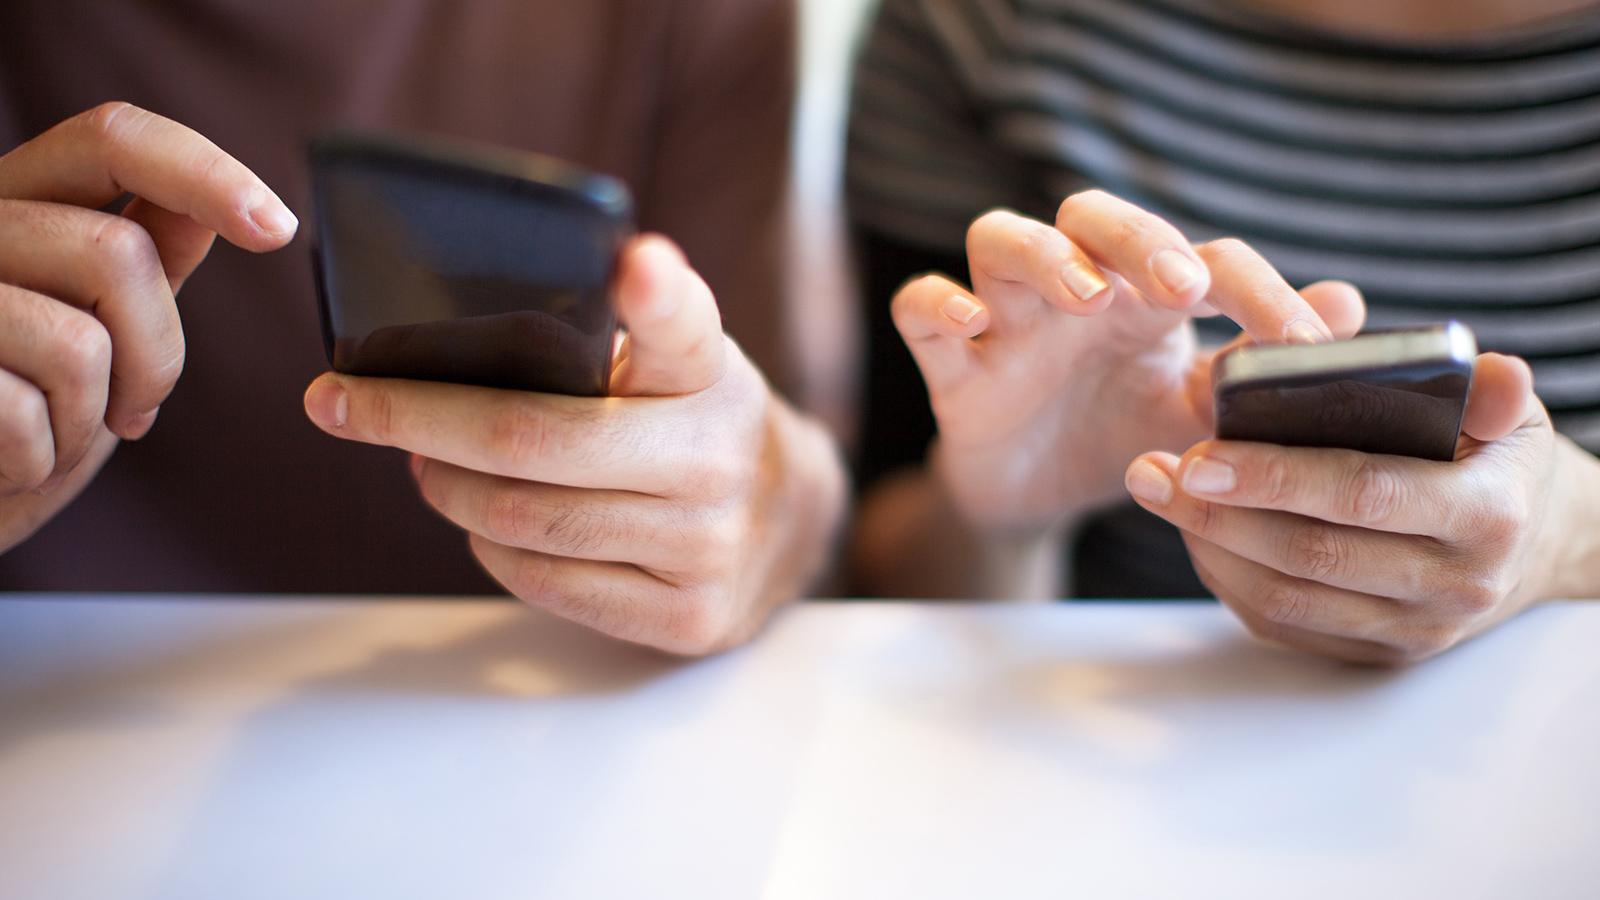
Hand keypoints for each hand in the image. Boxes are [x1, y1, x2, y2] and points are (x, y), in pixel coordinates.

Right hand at [0, 102, 297, 551]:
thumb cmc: (13, 416)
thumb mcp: (90, 326)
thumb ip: (141, 264)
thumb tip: (206, 207)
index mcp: (15, 203)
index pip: (112, 139)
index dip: (205, 172)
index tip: (278, 229)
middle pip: (118, 253)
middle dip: (156, 356)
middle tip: (131, 411)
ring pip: (79, 342)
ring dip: (93, 416)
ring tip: (56, 435)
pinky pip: (22, 410)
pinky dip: (41, 457)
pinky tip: (16, 462)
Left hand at [303, 235, 847, 653]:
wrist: (788, 528)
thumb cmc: (695, 426)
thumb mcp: (678, 362)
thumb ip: (610, 333)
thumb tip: (459, 317)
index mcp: (710, 375)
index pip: (686, 326)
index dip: (658, 293)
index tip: (638, 263)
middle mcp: (718, 458)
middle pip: (532, 441)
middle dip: (413, 417)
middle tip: (351, 403)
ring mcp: (707, 546)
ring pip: (521, 520)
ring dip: (444, 488)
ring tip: (424, 462)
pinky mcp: (686, 617)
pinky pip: (544, 583)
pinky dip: (488, 547)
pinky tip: (484, 520)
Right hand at [890, 191, 1360, 540]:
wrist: (1040, 499)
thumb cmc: (1123, 434)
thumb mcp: (1199, 411)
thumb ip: (1260, 365)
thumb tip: (1350, 303)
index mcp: (1148, 298)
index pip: (1203, 259)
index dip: (1258, 291)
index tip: (1307, 343)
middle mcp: (1076, 289)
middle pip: (1091, 215)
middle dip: (1139, 239)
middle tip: (1183, 286)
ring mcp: (1008, 319)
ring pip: (1001, 239)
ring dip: (1044, 256)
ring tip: (1087, 296)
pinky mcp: (951, 362)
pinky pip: (921, 309)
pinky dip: (937, 303)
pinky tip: (970, 321)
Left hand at [1123, 351, 1583, 663]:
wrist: (1534, 543)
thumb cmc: (1496, 457)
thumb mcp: (1506, 413)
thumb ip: (1489, 390)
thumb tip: (1494, 376)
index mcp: (1487, 515)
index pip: (1363, 494)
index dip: (1276, 478)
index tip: (1199, 455)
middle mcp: (1453, 585)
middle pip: (1309, 554)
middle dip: (1217, 512)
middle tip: (1151, 470)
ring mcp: (1412, 630)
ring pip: (1285, 598)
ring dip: (1209, 545)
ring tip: (1157, 492)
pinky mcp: (1375, 655)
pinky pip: (1283, 625)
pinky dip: (1227, 578)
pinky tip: (1193, 532)